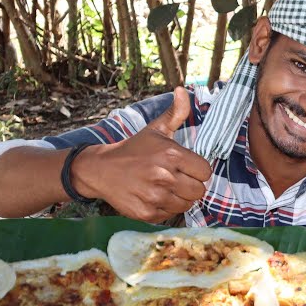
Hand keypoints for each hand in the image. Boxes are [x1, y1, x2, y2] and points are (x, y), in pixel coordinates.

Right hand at [73, 87, 212, 222]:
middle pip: (199, 191)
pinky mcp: (146, 213)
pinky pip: (170, 215)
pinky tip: (152, 197)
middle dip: (190, 186)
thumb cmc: (134, 149)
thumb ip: (175, 113)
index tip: (186, 168)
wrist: (100, 169)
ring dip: (178, 198)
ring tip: (163, 188)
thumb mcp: (155, 129)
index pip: (205, 172)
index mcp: (171, 154)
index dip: (197, 171)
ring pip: (186, 205)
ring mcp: (154, 196)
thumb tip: (184, 90)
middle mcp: (164, 176)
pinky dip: (164, 209)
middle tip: (175, 180)